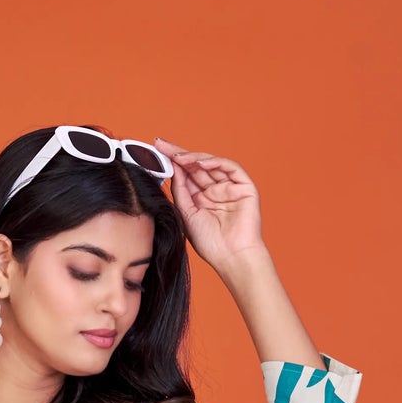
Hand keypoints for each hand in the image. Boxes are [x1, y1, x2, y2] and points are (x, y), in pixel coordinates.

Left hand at [154, 137, 266, 270]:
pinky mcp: (244, 187)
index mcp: (201, 198)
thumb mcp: (187, 215)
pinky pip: (230, 168)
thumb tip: (173, 168)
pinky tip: (200, 163)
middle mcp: (215, 190)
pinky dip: (215, 163)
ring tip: (178, 157)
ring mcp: (230, 187)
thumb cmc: (211, 243)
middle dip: (179, 154)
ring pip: (211, 164)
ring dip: (194, 158)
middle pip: (196, 165)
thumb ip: (180, 191)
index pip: (186, 174)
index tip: (157, 150)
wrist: (231, 258)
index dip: (173, 162)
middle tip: (162, 145)